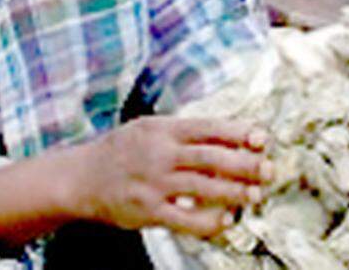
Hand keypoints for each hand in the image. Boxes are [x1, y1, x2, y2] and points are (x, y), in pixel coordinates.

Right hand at [78, 116, 271, 237]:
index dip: (238, 132)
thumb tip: (230, 136)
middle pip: (211, 157)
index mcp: (162, 129)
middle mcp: (159, 154)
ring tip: (255, 195)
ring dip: (233, 191)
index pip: (208, 127)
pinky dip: (209, 221)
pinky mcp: (148, 211)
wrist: (80, 178)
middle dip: (244, 164)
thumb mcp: (149, 129)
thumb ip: (184, 132)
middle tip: (269, 169)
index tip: (262, 138)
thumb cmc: (122, 151)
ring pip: (203, 187)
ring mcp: (153, 183)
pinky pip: (185, 219)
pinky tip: (226, 220)